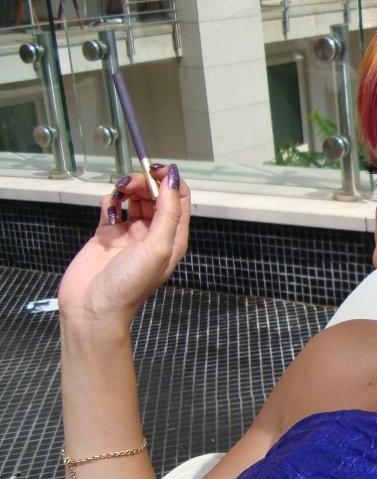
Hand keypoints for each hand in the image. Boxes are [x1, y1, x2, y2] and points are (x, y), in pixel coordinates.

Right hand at [58, 165, 189, 331]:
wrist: (93, 308)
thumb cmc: (129, 285)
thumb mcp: (158, 247)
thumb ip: (168, 212)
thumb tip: (173, 180)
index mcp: (173, 237)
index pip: (180, 198)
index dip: (171, 181)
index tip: (156, 170)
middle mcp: (154, 233)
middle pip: (156, 195)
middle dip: (145, 182)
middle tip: (130, 182)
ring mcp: (130, 233)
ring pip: (134, 198)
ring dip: (128, 188)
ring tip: (119, 192)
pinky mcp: (107, 234)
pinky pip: (112, 207)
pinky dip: (110, 201)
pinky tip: (108, 209)